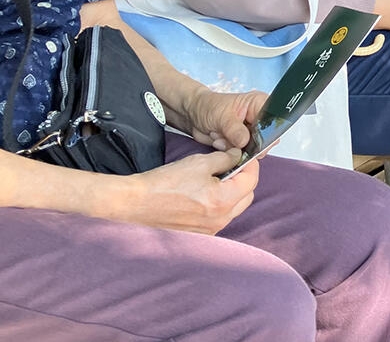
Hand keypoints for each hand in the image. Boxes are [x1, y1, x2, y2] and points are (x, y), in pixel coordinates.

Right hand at [117, 150, 258, 233]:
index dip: (250, 164)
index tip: (244, 156)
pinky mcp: (200, 234)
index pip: (251, 180)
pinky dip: (220, 204)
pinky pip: (220, 217)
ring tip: (216, 179)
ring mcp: (210, 230)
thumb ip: (225, 159)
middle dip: (244, 179)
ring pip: (235, 208)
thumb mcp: (199, 162)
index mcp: (223, 201)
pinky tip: (205, 193)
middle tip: (231, 165)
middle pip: (247, 196)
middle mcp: (220, 220)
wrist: (135, 203)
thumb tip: (238, 156)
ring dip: (232, 192)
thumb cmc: (164, 183)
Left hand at [183, 89, 267, 151]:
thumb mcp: (220, 115)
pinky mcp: (244, 144)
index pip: (272, 121)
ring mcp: (252, 132)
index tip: (248, 140)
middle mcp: (259, 118)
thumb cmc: (208, 107)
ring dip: (236, 149)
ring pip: (255, 150)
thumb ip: (234, 129)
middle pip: (266, 138)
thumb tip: (245, 141)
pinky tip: (219, 142)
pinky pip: (244, 155)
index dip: (265, 133)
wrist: (193, 116)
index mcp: (260, 104)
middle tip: (228, 137)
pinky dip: (231, 153)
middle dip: (247, 144)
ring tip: (220, 137)